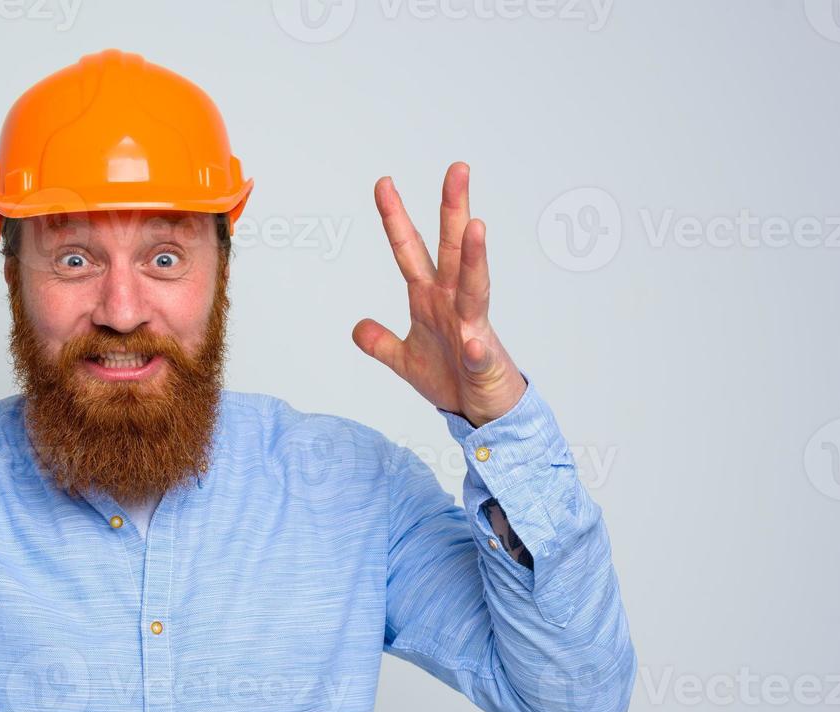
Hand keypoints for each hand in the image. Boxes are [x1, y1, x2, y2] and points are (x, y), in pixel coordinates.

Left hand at [351, 162, 525, 427]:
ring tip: (476, 226)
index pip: (409, 250)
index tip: (384, 183)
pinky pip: (479, 353)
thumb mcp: (404, 360)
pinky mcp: (483, 362)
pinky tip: (475, 341)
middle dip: (453, 210)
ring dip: (475, 257)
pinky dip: (477, 347)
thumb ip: (380, 342)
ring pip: (475, 286)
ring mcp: (472, 329)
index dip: (395, 218)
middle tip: (457, 169)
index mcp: (430, 298)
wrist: (483, 413)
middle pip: (452, 249)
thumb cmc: (452, 379)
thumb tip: (356, 327)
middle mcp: (453, 303)